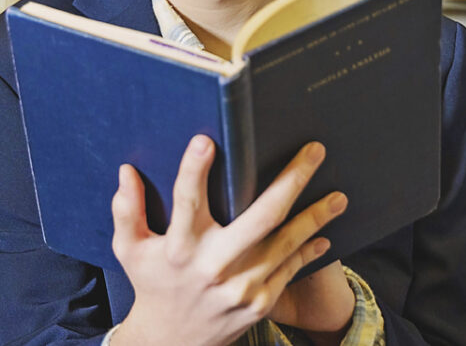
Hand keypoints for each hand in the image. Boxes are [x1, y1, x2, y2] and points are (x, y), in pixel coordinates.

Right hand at [110, 135, 347, 345]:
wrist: (171, 344)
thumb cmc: (152, 284)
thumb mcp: (131, 250)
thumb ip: (127, 211)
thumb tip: (126, 171)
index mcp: (179, 247)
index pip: (187, 202)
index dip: (194, 171)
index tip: (206, 141)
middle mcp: (213, 267)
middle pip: (258, 217)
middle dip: (290, 181)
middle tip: (314, 151)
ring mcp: (240, 288)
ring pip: (285, 243)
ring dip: (316, 216)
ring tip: (339, 195)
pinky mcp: (258, 304)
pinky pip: (288, 270)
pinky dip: (308, 251)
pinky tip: (326, 233)